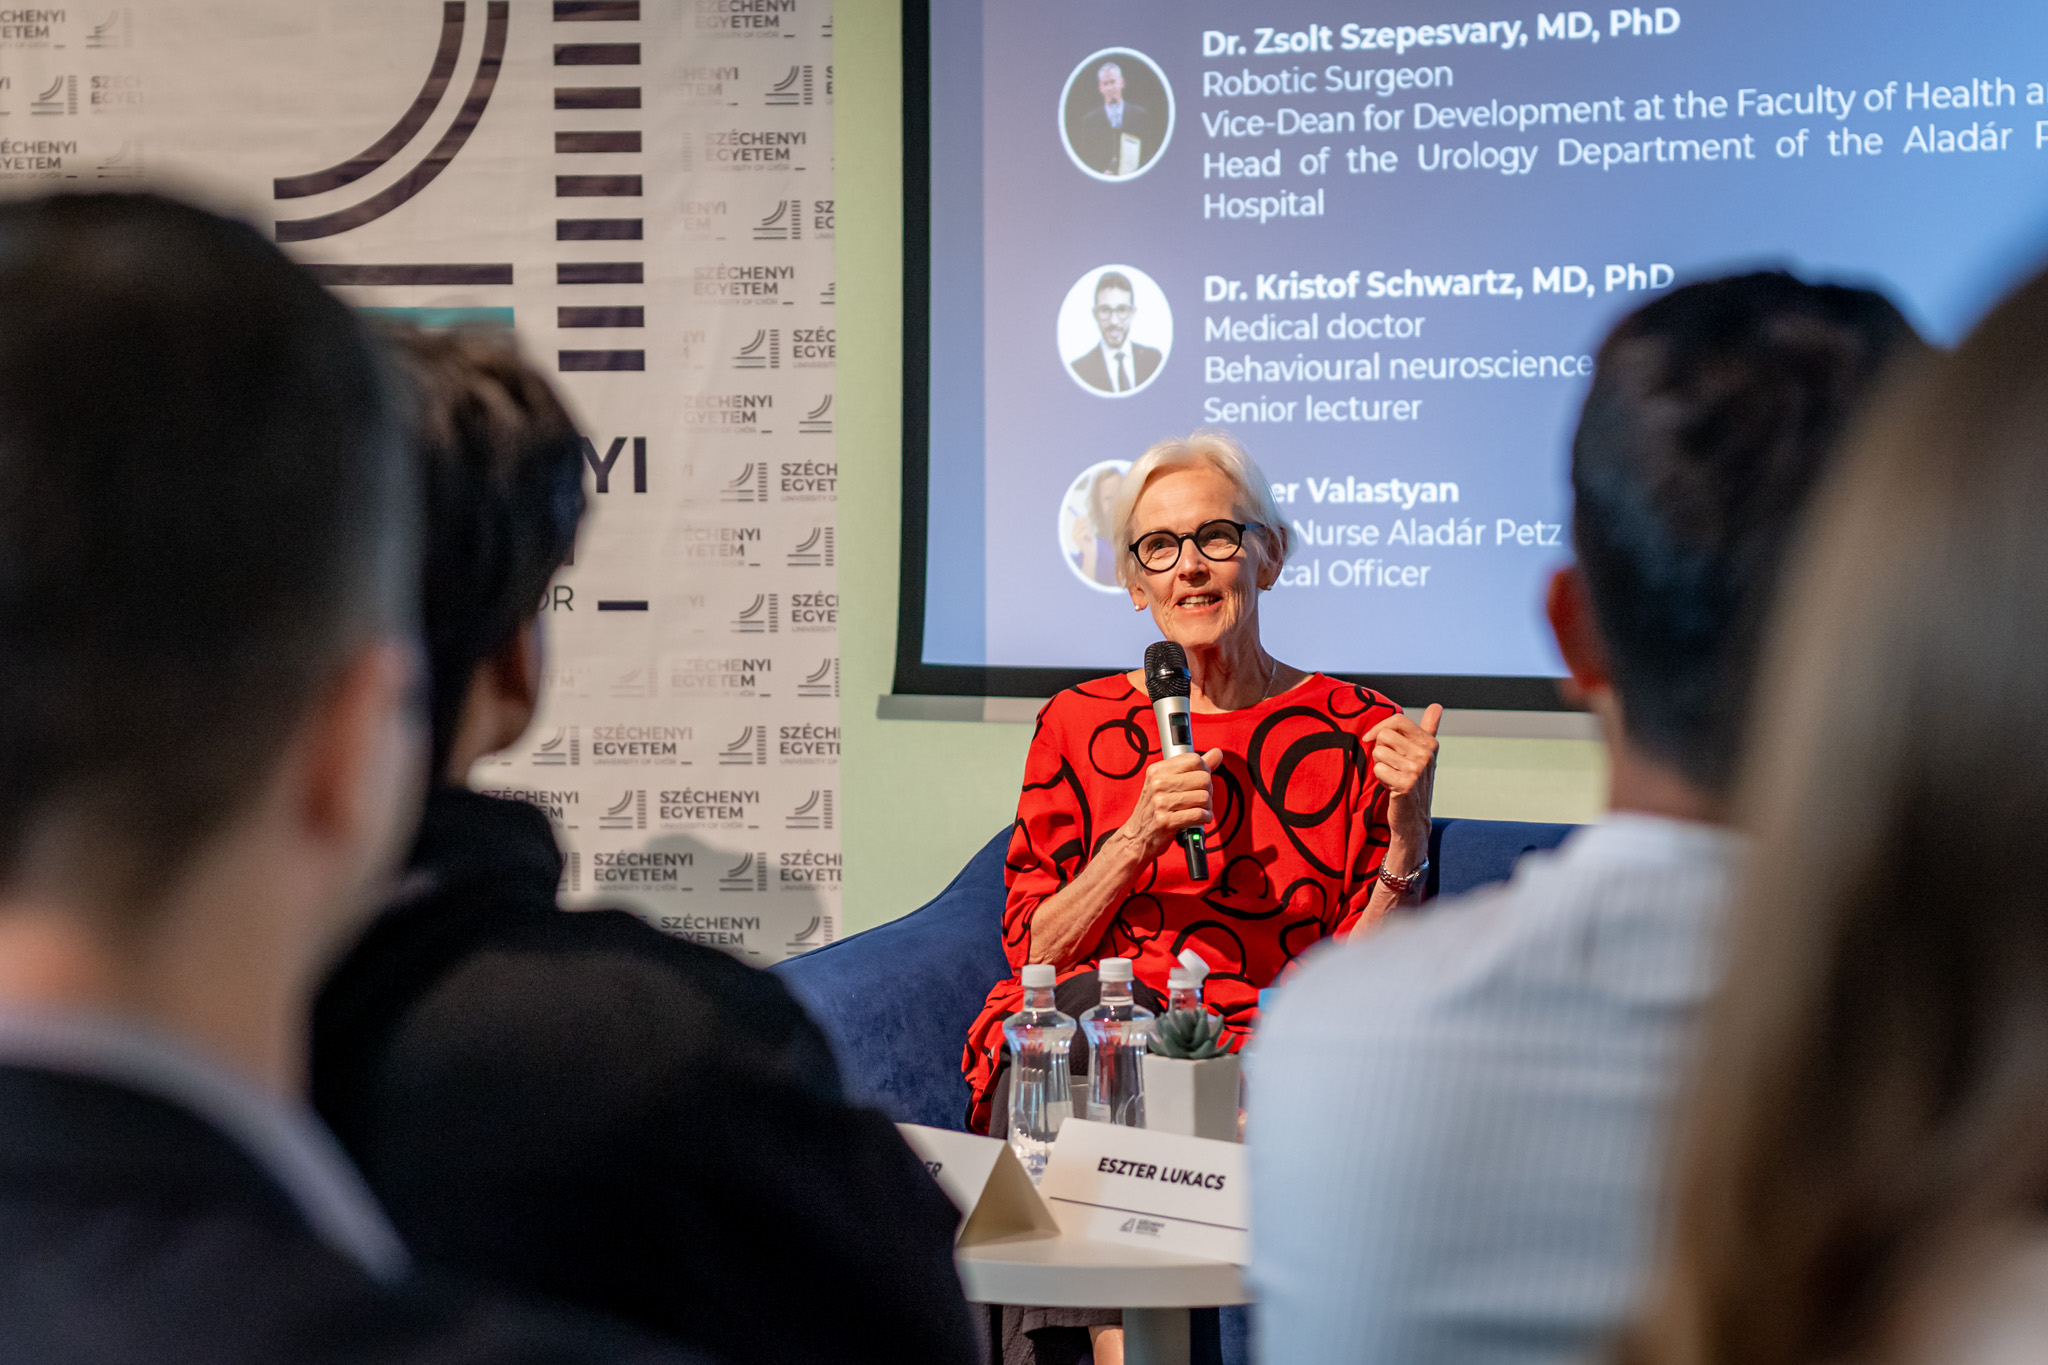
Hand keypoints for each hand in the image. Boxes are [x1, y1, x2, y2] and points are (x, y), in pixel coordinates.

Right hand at [1116, 749, 1220, 862]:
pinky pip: (1198, 814)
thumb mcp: (1168, 783)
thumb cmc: (1155, 809)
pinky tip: (1200, 819)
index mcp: (1157, 770)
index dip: (1205, 770)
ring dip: (1208, 807)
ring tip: (1200, 810)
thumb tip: (1217, 753)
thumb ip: (1194, 768)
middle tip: (1201, 799)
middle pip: (1203, 778)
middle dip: (1208, 791)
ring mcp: (1160, 803)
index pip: (1194, 760)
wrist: (1137, 836)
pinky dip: (1205, 818)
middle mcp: (1157, 784)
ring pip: (1204, 797)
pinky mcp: (1166, 821)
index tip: (1201, 781)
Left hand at [1365, 704, 1441, 844]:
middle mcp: (1426, 754)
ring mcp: (1417, 769)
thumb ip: (1429, 728)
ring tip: (1392, 776)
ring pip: (1378, 752)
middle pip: (1384, 736)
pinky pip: (1378, 769)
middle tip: (1390, 766)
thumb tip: (1437, 705)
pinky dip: (1379, 779)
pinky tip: (1391, 787)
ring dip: (1379, 766)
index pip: (1398, 720)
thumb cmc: (1413, 782)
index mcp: (1430, 743)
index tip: (1370, 738)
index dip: (1380, 727)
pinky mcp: (1406, 784)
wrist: (1413, 818)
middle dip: (1379, 751)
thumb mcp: (1423, 754)